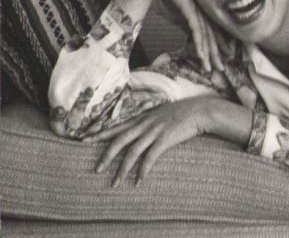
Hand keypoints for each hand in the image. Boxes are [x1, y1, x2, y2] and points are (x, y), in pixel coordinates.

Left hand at [84, 97, 214, 186]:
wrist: (199, 110)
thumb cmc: (183, 112)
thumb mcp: (162, 113)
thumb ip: (150, 120)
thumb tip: (141, 127)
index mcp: (143, 118)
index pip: (117, 126)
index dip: (100, 134)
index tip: (85, 140)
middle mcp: (145, 124)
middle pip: (119, 141)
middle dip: (106, 156)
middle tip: (96, 169)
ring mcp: (154, 131)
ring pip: (132, 152)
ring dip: (122, 169)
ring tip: (115, 183)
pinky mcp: (164, 139)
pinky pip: (150, 158)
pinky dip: (142, 170)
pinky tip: (138, 181)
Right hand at [144, 0, 225, 71]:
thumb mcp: (175, 11)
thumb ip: (182, 22)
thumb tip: (187, 33)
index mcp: (199, 12)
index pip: (210, 33)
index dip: (216, 47)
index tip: (219, 61)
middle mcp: (201, 12)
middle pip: (212, 36)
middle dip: (216, 54)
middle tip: (221, 70)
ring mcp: (197, 10)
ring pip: (206, 36)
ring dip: (208, 54)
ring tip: (210, 68)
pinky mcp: (190, 9)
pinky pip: (196, 30)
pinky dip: (199, 44)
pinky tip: (201, 55)